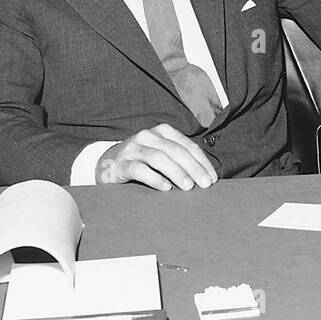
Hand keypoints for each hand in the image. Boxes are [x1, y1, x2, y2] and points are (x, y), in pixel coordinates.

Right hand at [96, 124, 217, 190]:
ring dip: (176, 172)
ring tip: (188, 186)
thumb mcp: (162, 155)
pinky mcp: (120, 163)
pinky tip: (165, 187)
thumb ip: (180, 160)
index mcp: (162, 132)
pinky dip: (154, 178)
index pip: (187, 145)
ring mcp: (132, 148)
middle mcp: (147, 136)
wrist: (108, 164)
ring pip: (158, 158)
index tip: (212, 178)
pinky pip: (139, 169)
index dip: (202, 161)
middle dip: (193, 168)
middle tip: (204, 184)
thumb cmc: (143, 162)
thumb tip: (206, 177)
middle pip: (175, 150)